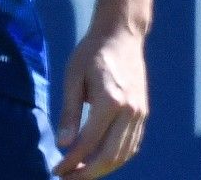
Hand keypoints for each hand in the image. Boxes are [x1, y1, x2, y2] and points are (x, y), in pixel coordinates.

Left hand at [53, 24, 148, 177]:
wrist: (122, 35)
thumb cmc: (92, 52)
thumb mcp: (73, 77)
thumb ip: (69, 112)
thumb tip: (63, 144)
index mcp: (111, 100)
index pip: (89, 142)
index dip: (71, 161)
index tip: (56, 169)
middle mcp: (130, 110)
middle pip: (109, 155)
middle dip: (87, 173)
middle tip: (67, 178)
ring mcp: (140, 113)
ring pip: (123, 154)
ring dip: (102, 169)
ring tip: (80, 173)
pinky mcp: (144, 113)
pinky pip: (132, 145)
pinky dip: (117, 159)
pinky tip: (99, 161)